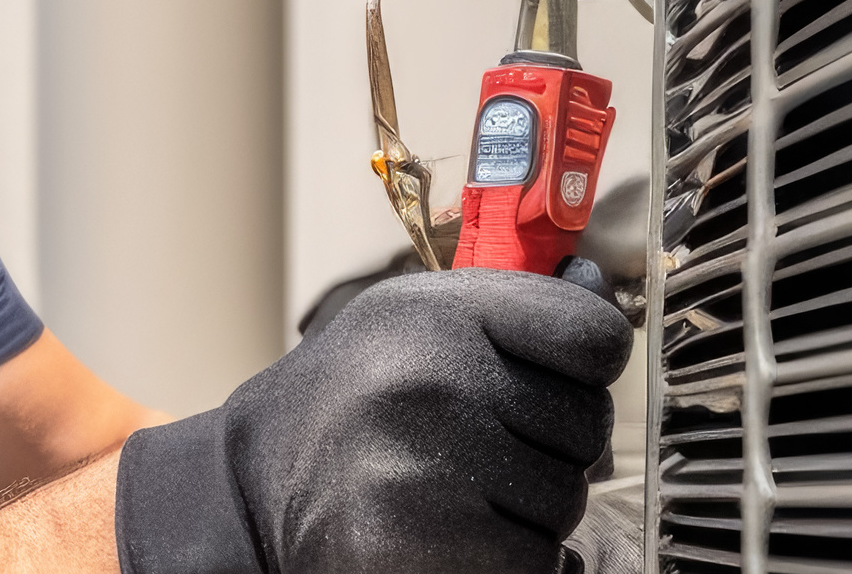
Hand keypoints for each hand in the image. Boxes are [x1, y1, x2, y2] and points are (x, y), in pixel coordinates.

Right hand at [115, 268, 630, 573]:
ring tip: (452, 493)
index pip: (594, 337)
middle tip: (471, 448)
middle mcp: (430, 378)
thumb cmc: (355, 404)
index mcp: (438, 312)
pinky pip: (534, 561)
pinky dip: (508, 560)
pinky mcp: (419, 544)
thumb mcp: (417, 325)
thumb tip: (601, 302)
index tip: (536, 381)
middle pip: (587, 426)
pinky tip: (454, 537)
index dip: (580, 370)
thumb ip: (511, 313)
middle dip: (546, 447)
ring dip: (524, 510)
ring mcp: (423, 464)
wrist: (251, 486)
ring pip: (564, 500)